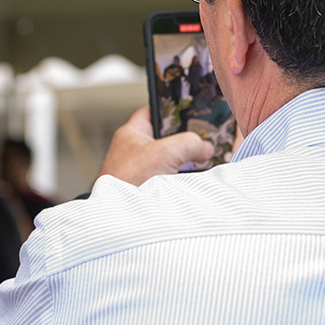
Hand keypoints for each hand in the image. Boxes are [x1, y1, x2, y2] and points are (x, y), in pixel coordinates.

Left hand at [98, 107, 214, 186]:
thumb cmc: (127, 181)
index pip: (153, 111)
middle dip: (183, 141)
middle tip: (201, 141)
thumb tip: (204, 147)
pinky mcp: (144, 189)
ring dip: (183, 162)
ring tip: (202, 161)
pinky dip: (179, 180)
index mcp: (132, 133)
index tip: (189, 111)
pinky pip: (166, 180)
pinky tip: (191, 182)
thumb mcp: (165, 153)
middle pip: (165, 138)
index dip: (171, 109)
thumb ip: (189, 143)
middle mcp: (133, 151)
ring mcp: (139, 171)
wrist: (119, 216)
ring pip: (167, 161)